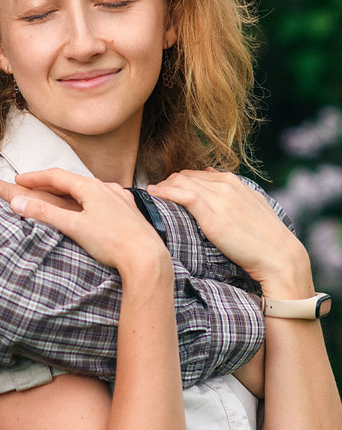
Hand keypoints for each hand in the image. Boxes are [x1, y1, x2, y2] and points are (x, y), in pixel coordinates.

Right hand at [6, 168, 168, 275]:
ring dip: (69, 191)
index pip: (55, 176)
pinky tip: (90, 207)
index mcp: (90, 187)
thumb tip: (17, 202)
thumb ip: (44, 213)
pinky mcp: (129, 211)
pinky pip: (103, 199)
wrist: (148, 259)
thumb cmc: (113, 243)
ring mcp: (120, 198)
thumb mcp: (73, 226)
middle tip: (31, 187)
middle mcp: (106, 187)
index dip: (35, 177)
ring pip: (88, 189)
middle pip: (71, 180)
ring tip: (57, 197)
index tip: (19, 179)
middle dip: (49, 183)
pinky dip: (87, 200)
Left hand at [148, 170, 312, 297]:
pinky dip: (165, 192)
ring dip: (162, 186)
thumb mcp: (250, 204)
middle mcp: (224, 185)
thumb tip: (209, 175)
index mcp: (232, 181)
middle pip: (184, 175)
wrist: (279, 256)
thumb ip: (230, 190)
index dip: (177, 181)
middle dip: (167, 183)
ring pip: (180, 182)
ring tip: (151, 195)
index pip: (194, 173)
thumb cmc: (264, 236)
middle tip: (156, 194)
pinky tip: (153, 193)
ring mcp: (218, 199)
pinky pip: (183, 195)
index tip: (166, 190)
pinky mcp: (212, 216)